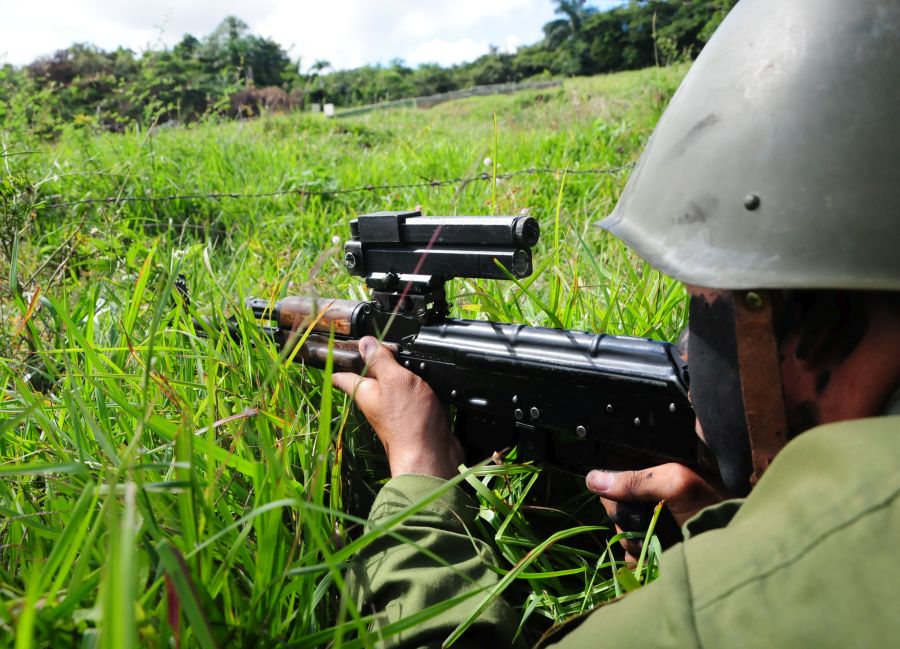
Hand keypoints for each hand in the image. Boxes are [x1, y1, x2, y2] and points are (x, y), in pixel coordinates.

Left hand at [332, 336, 462, 478]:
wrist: (430, 454)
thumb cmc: (409, 421)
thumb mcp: (394, 380)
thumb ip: (381, 360)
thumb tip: (365, 342)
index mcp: (363, 391)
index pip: (343, 375)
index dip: (341, 360)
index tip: (339, 349)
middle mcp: (375, 401)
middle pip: (369, 377)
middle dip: (376, 360)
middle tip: (386, 343)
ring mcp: (393, 410)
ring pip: (392, 385)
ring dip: (400, 372)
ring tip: (409, 356)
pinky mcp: (412, 416)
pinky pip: (410, 396)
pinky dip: (417, 385)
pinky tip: (428, 378)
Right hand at [586, 464, 724, 561]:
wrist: (733, 553)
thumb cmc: (714, 507)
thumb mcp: (677, 485)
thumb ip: (638, 479)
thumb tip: (593, 479)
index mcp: (656, 464)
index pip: (617, 462)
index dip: (612, 474)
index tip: (621, 489)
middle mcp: (650, 488)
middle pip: (612, 497)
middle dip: (625, 512)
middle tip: (646, 518)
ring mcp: (650, 517)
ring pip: (618, 524)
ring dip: (632, 536)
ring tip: (656, 538)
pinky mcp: (650, 543)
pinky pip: (626, 548)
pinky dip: (636, 553)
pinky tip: (652, 553)